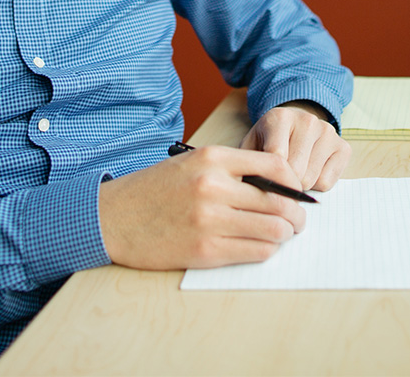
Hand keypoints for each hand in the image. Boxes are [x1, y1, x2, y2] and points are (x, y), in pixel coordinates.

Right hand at [97, 144, 307, 269]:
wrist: (111, 218)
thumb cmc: (153, 190)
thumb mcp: (190, 164)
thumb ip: (231, 170)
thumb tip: (277, 186)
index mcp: (212, 158)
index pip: (275, 165)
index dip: (294, 182)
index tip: (298, 192)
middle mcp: (213, 186)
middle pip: (279, 201)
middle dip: (297, 214)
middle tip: (298, 221)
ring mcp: (209, 220)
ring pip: (273, 229)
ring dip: (284, 234)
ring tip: (281, 234)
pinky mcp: (204, 251)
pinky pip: (255, 251)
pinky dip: (266, 250)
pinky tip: (261, 246)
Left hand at [240, 101, 350, 192]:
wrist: (295, 124)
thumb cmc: (269, 140)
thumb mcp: (251, 146)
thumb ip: (248, 164)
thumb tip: (253, 191)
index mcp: (280, 117)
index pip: (276, 158)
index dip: (269, 179)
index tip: (264, 186)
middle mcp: (307, 121)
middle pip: (295, 172)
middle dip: (285, 183)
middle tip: (279, 178)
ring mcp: (328, 132)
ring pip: (311, 180)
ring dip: (300, 185)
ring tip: (294, 172)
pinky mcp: (343, 147)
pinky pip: (327, 182)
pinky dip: (316, 185)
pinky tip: (310, 171)